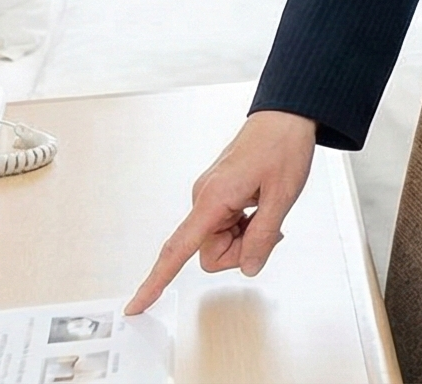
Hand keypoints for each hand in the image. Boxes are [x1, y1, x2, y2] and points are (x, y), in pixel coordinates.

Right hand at [126, 109, 319, 314]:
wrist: (285, 116)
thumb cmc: (282, 146)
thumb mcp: (282, 196)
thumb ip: (263, 236)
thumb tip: (249, 268)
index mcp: (212, 199)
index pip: (177, 249)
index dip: (156, 280)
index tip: (137, 304)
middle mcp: (203, 200)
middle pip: (210, 254)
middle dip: (241, 250)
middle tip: (269, 225)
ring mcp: (209, 198)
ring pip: (221, 243)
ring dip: (246, 237)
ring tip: (266, 208)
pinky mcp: (217, 197)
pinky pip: (226, 228)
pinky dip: (245, 226)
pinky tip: (260, 206)